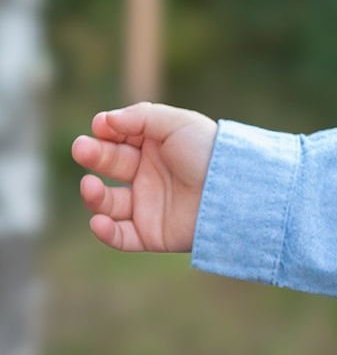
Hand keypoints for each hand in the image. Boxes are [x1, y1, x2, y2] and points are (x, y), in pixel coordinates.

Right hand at [73, 104, 215, 252]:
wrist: (236, 192)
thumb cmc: (211, 153)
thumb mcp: (178, 123)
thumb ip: (140, 117)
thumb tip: (104, 120)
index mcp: (156, 147)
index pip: (118, 138)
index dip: (106, 132)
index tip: (101, 127)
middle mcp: (150, 175)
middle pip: (109, 165)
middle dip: (93, 156)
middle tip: (83, 149)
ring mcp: (149, 205)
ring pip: (107, 202)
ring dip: (93, 195)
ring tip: (91, 185)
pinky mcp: (153, 234)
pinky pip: (121, 237)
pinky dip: (105, 232)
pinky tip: (100, 221)